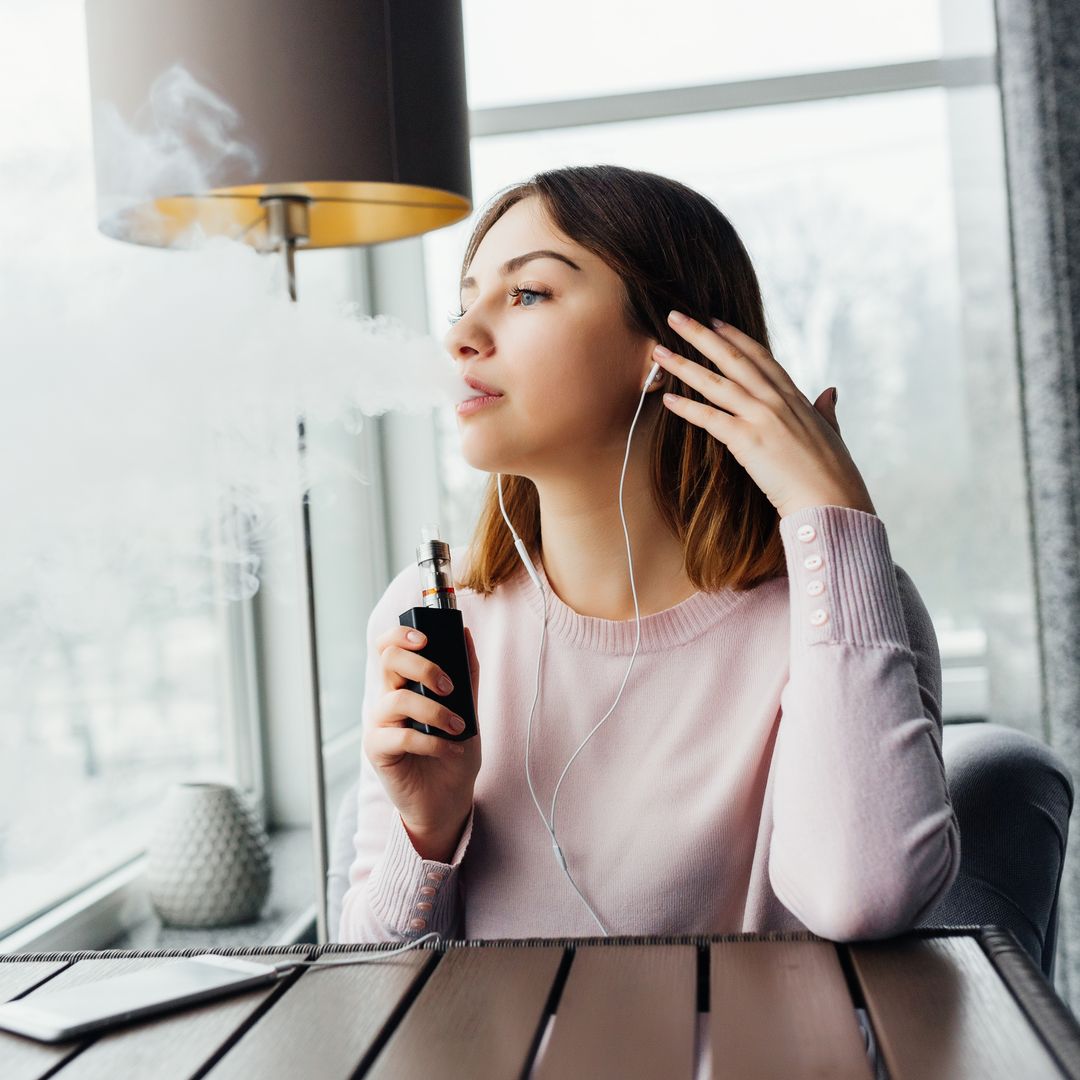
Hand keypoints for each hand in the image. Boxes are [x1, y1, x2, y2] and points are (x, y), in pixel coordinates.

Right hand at [363, 624, 480, 842]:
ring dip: (434, 710)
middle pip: (389, 660)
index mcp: (406, 684)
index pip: (389, 647)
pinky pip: (399, 735)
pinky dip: (430, 742)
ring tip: (458, 727)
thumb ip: (466, 677)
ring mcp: (380, 724)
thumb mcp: (469, 711)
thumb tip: (465, 635)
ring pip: (396, 698)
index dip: (401, 635)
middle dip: (423, 667)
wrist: (449, 800)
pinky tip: (449, 750)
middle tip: (450, 688)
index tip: (426, 638)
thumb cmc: (454, 754)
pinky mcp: (378, 751)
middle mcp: (388, 699)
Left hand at [654, 310, 876, 520]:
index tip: (714, 320)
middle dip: (701, 335)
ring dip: (684, 365)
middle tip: (675, 316)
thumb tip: (829, 391)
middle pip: (733, 359)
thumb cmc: (833, 474)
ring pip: (716, 383)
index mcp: (795, 397)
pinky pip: (710, 418)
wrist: (833, 501)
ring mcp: (763, 417)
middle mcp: (777, 400)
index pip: (760, 357)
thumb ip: (826, 410)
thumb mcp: (832, 433)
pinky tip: (667, 398)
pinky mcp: (749, 440)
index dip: (735, 336)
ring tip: (659, 351)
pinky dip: (687, 407)